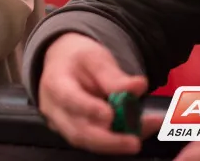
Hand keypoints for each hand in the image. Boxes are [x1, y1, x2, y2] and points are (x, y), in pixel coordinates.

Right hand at [37, 33, 162, 154]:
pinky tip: (141, 130)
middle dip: (108, 140)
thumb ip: (113, 75)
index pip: (67, 98)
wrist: (64, 65)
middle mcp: (56, 110)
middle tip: (134, 141)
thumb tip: (138, 86)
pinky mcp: (78, 135)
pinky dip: (121, 139)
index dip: (87, 109)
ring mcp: (65, 126)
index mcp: (55, 83)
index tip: (110, 114)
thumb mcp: (94, 57)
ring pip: (89, 142)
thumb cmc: (77, 60)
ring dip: (118, 142)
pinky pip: (99, 142)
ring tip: (144, 130)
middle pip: (77, 132)